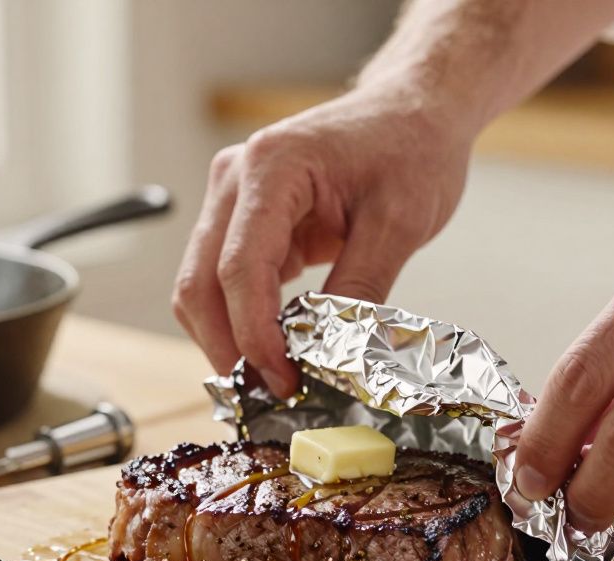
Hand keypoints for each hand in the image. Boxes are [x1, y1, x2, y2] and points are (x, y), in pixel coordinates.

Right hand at [172, 86, 473, 395]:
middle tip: (270, 396)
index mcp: (271, 167)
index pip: (240, 269)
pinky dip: (240, 320)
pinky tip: (275, 350)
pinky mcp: (242, 218)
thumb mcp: (401, 221)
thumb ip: (360, 287)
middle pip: (199, 283)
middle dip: (229, 348)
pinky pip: (223, 280)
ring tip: (272, 380)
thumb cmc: (411, 148)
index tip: (283, 381)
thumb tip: (330, 357)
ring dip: (227, 339)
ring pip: (200, 287)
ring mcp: (231, 197)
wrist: (413, 111)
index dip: (254, 335)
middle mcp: (235, 178)